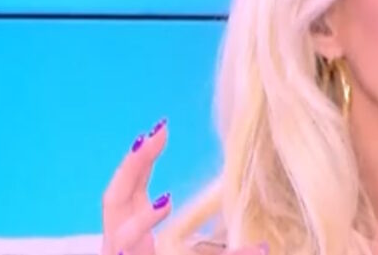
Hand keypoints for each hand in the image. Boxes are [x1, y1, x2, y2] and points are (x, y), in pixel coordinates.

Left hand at [100, 118, 268, 254]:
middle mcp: (116, 242)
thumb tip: (263, 247)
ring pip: (116, 191)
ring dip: (135, 161)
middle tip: (155, 137)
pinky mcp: (122, 220)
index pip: (128, 236)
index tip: (166, 200)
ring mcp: (115, 229)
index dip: (143, 220)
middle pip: (113, 200)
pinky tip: (151, 147)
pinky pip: (124, 189)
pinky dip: (136, 166)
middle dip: (131, 168)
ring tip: (157, 135)